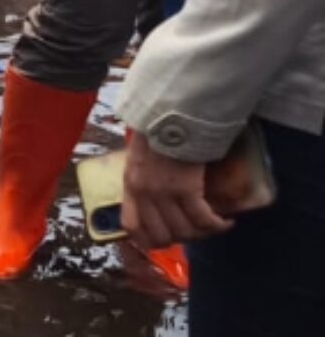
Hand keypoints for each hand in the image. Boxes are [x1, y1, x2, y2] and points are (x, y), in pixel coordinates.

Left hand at [122, 130, 232, 249]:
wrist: (172, 115)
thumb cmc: (159, 135)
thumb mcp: (140, 161)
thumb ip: (143, 182)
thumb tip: (156, 203)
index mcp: (131, 186)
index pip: (132, 226)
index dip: (148, 241)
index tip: (165, 241)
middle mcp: (145, 193)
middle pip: (162, 235)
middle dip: (182, 240)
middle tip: (196, 233)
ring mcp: (164, 193)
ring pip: (185, 231)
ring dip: (203, 234)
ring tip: (214, 227)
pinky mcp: (186, 189)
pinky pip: (203, 219)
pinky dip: (217, 225)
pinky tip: (226, 222)